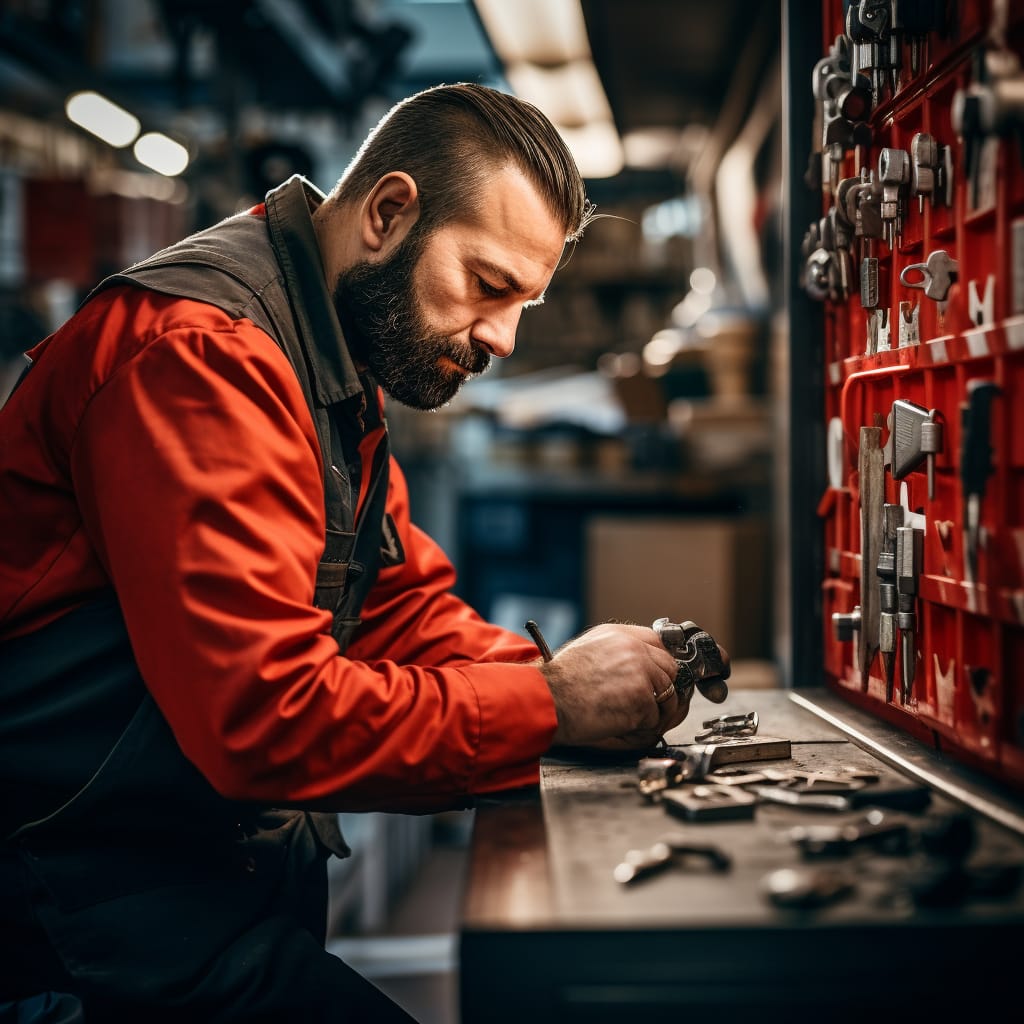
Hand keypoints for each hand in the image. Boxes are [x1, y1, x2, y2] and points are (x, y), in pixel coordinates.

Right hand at [539, 623, 687, 748]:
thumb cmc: (556, 684)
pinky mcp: (643, 698)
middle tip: (646, 705)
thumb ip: (616, 654)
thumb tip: (640, 670)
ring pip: (667, 696)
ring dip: (652, 712)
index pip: (658, 642)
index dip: (659, 664)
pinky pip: (655, 720)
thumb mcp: (587, 652)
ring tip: (626, 717)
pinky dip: (641, 729)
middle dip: (661, 690)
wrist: (546, 700)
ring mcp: (641, 672)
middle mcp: (633, 648)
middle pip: (669, 669)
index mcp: (619, 635)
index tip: (659, 677)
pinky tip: (620, 726)